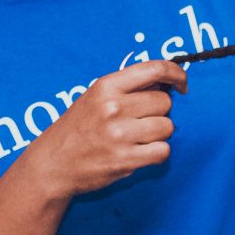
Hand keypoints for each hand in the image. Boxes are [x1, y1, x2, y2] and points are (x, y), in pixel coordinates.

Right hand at [18, 60, 186, 198]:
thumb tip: (166, 82)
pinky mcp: (125, 160)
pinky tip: (141, 152)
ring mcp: (120, 135)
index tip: (182, 84)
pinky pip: (162, 151)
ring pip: (167, 127)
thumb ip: (127, 88)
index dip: (177, 74)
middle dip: (159, 112)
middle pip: (164, 102)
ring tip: (138, 138)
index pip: (155, 69)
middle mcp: (113, 107)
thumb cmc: (76, 129)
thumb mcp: (94, 97)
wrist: (53, 164)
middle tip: (140, 121)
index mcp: (106, 86)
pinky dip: (157, 153)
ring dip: (158, 134)